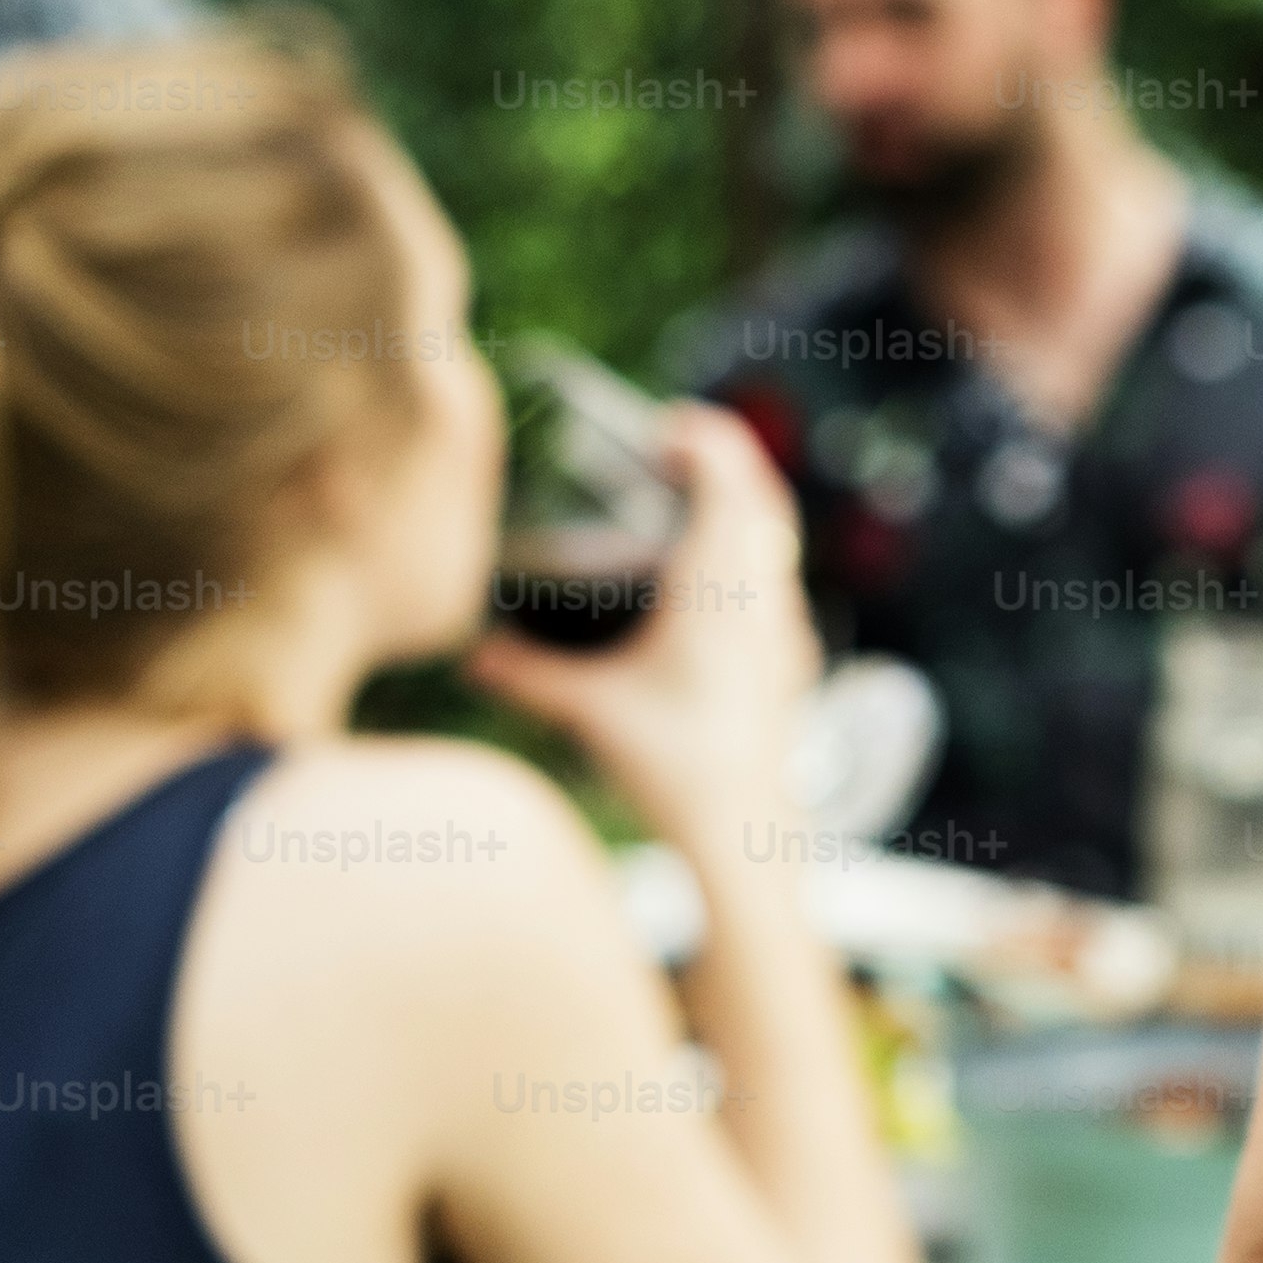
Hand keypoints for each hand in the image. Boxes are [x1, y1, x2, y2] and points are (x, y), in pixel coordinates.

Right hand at [467, 404, 823, 840]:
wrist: (743, 833)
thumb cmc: (674, 765)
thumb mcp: (589, 711)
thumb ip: (525, 676)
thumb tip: (470, 654)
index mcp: (722, 583)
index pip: (730, 474)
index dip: (702, 437)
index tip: (662, 429)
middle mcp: (766, 594)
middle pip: (762, 494)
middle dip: (721, 462)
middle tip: (667, 456)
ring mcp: (787, 627)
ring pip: (777, 539)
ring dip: (741, 509)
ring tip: (686, 509)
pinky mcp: (791, 660)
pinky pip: (779, 582)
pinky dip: (751, 557)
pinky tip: (711, 587)